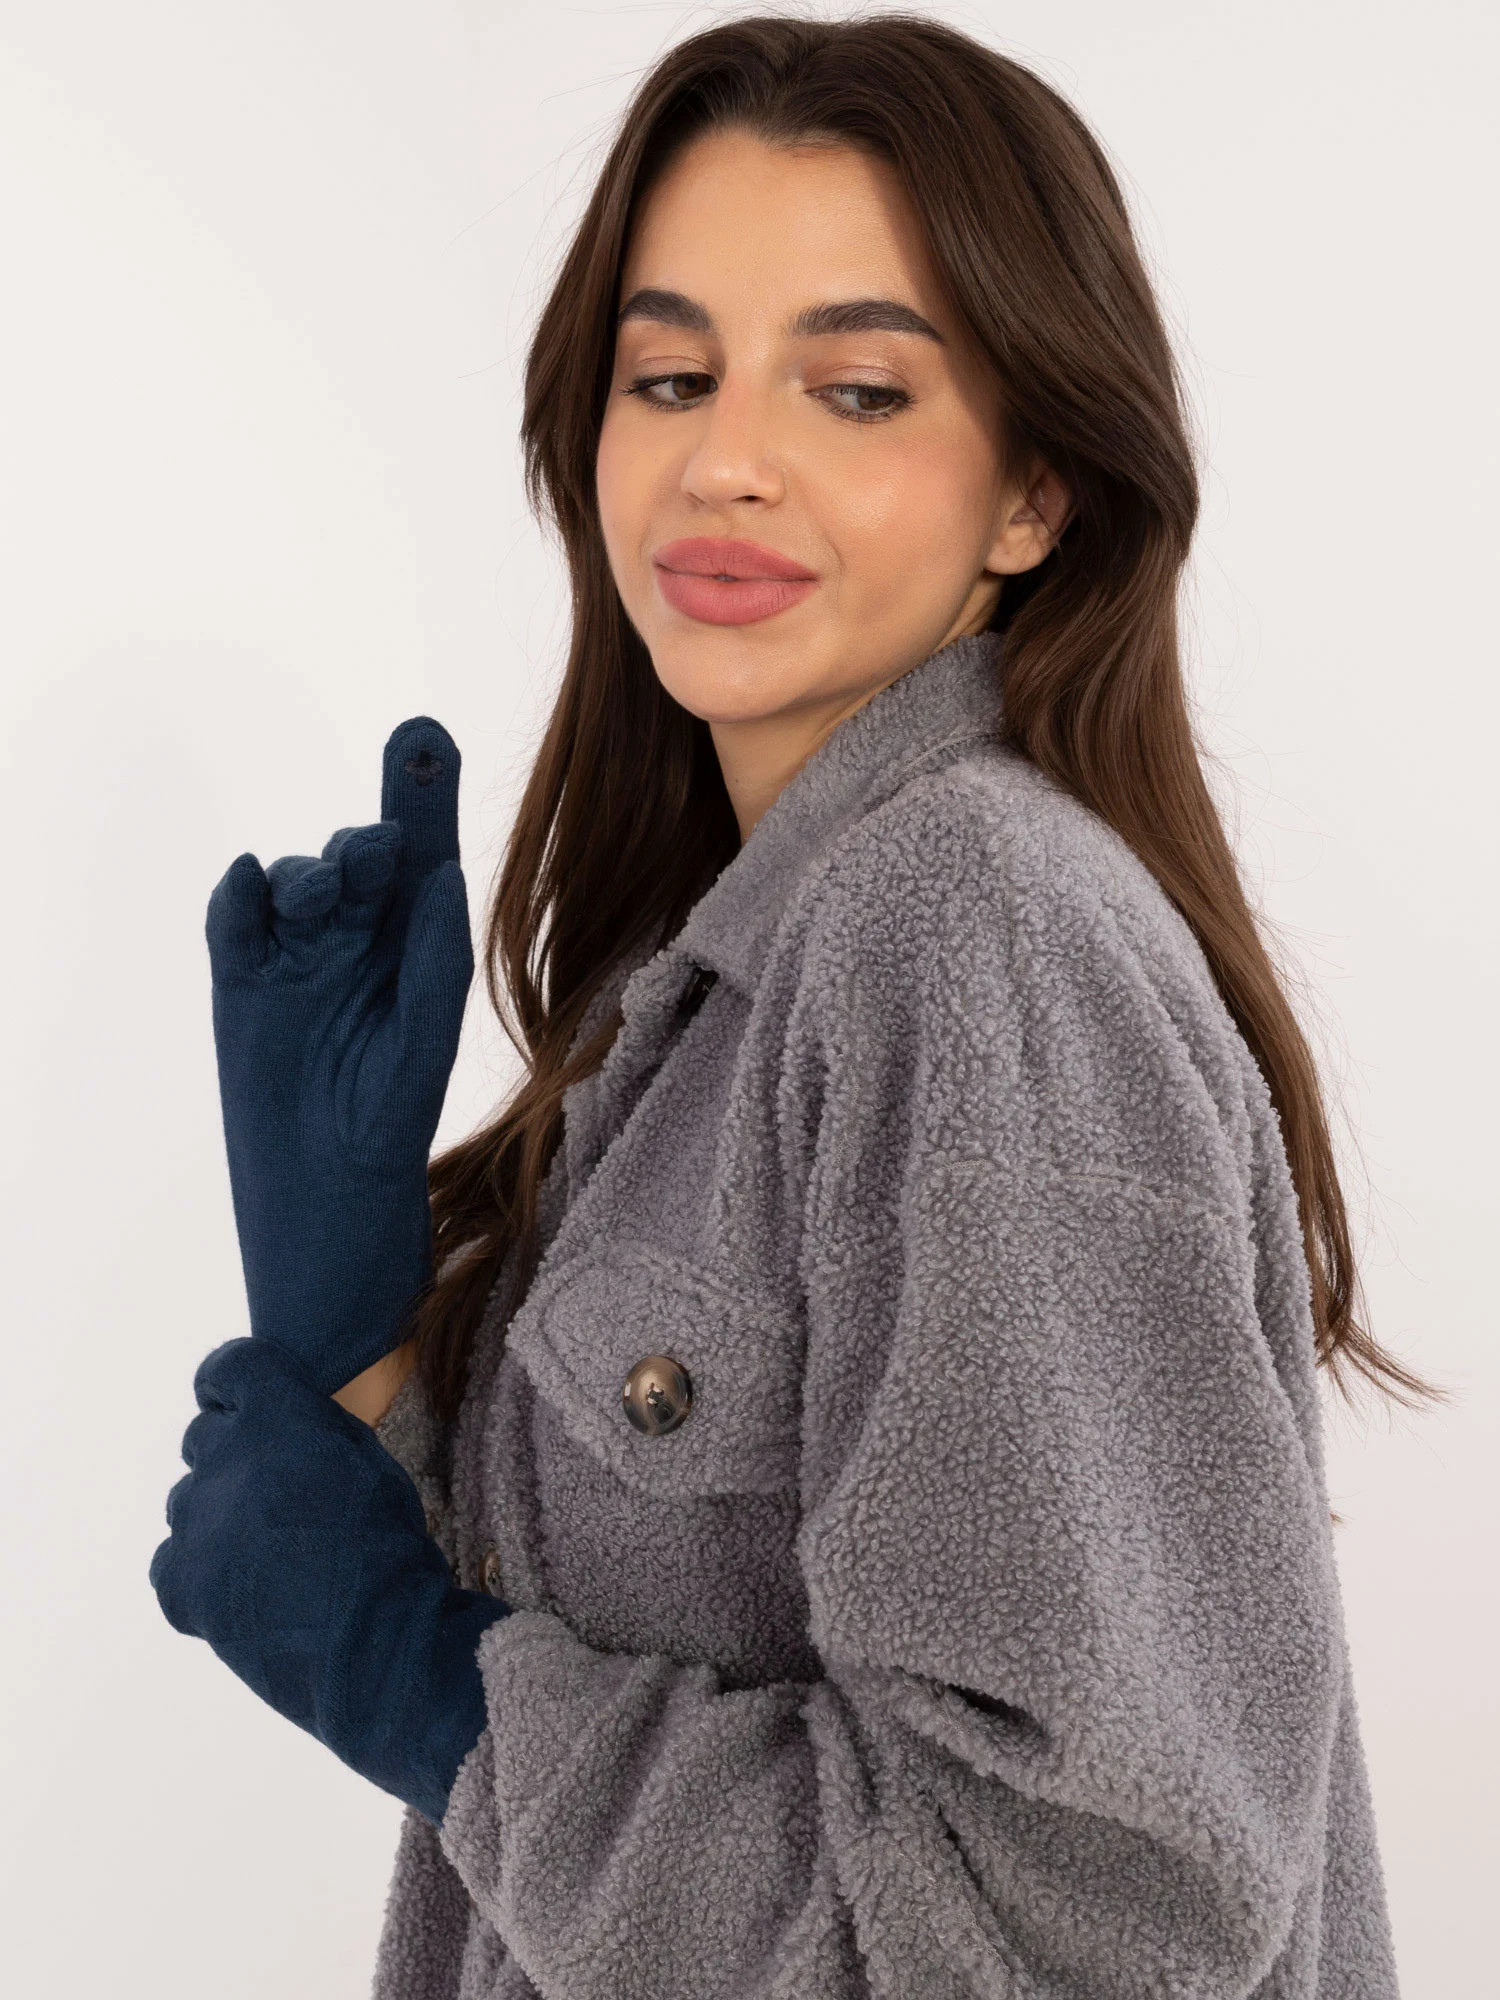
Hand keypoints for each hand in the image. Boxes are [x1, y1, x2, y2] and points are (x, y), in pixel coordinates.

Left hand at [148, 1336, 507, 1826]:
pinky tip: (242, 1584)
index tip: (254, 1403)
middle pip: (205, 1436)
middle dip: (237, 1452)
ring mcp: (196, 1526)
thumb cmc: (390, 1545)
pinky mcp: (181, 1585)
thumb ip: (314, 1428)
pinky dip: (199, 1566)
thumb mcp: (367, 1457)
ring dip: (221, 1512)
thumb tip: (285, 1421)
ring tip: (269, 1549)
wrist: (377, 1644)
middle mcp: (224, 1461)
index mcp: (276, 1417)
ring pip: (189, 1499)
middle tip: (278, 1490)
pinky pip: (172, 1558)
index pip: (228, 1368)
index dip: (241, 1384)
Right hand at [206, 718, 472, 1394]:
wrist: (326, 1203)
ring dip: (314, 872)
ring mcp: (294, 953)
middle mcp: (357, 936)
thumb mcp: (425, 1040)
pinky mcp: (240, 980)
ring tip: (329, 893)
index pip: (419, 853)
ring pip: (300, 878)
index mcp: (413, 941)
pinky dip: (242, 895)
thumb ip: (432, 954)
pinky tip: (256, 884)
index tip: (424, 731)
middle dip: (367, 840)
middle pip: (358, 854)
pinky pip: (235, 917)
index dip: (421, 792)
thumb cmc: (390, 1126)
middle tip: (375, 852)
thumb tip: (437, 869)